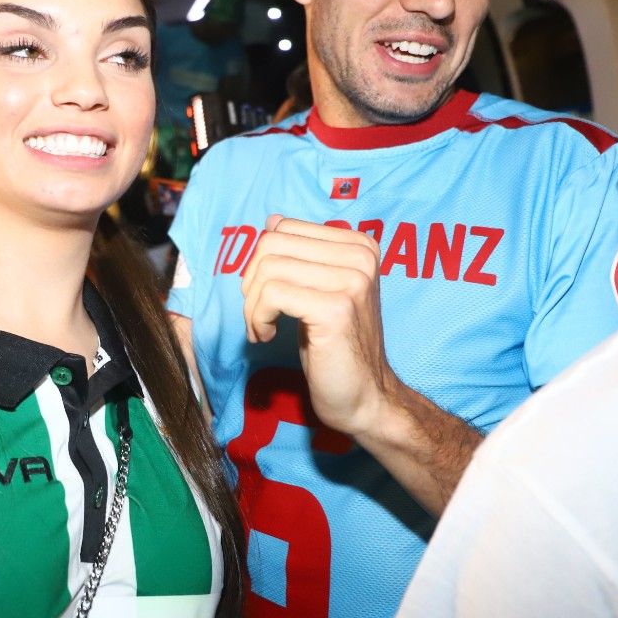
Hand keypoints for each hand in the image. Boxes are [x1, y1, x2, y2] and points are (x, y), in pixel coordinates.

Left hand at [240, 214, 398, 438]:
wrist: (366, 397)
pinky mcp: (336, 308)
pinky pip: (272, 294)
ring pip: (268, 268)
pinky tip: (267, 336)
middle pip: (272, 244)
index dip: (262, 262)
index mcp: (359, 245)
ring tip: (263, 329)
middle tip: (259, 315)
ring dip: (252, 305)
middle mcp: (361, 256)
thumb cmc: (336, 347)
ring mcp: (352, 281)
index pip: (284, 228)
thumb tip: (272, 220)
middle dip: (251, 282)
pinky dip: (257, 318)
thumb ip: (301, 255)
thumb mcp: (318, 291)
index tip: (268, 297)